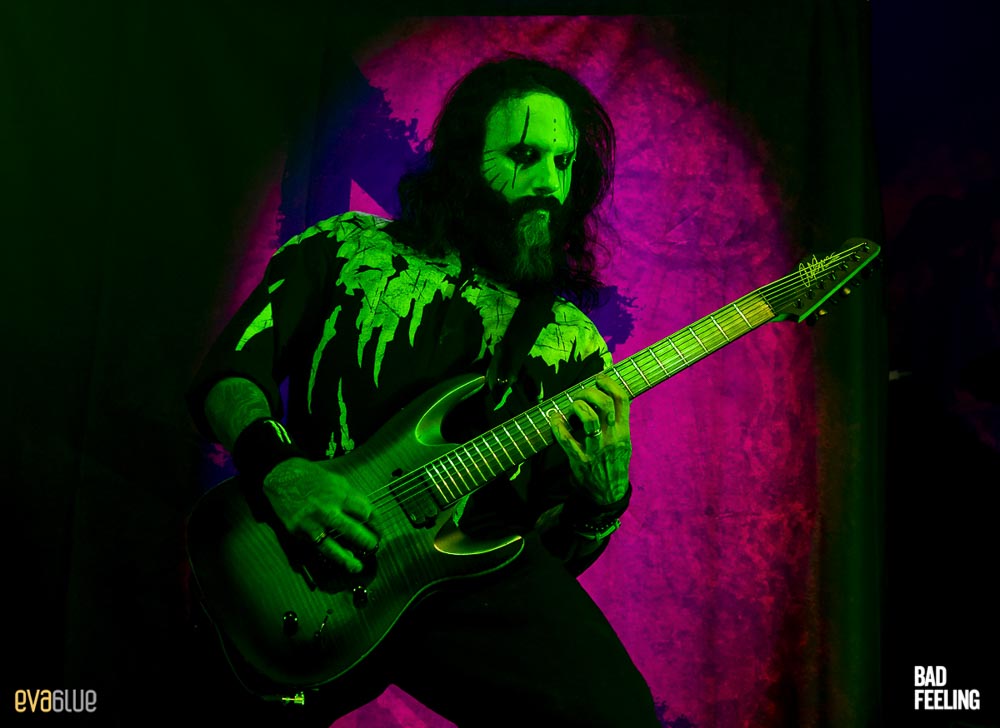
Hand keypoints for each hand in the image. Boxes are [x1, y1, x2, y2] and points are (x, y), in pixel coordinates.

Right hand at [262, 457, 378, 572]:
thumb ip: (352, 498)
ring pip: (332, 545)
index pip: (365, 511)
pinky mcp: (298, 531)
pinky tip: (340, 558)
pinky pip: (317, 546)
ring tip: (358, 566)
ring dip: (347, 558)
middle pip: (353, 530)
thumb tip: (368, 516)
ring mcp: (312, 522)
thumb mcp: (337, 481)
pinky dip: (330, 554)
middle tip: (374, 546)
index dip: (376, 523)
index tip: (379, 530)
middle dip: (367, 541)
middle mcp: (327, 509)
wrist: (281, 478)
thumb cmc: (313, 479)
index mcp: (340, 494)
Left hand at [549, 373, 631, 505]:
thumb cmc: (613, 463)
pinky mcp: (580, 461)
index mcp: (623, 431)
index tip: (598, 377)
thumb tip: (607, 395)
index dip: (609, 383)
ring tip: (571, 407)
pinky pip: (566, 440)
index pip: (622, 399)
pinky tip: (554, 419)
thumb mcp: (623, 441)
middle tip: (580, 395)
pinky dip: (557, 427)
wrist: (608, 494)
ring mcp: (596, 450)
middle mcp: (612, 438)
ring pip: (588, 418)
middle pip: (604, 404)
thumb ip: (617, 421)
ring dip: (576, 407)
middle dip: (589, 393)